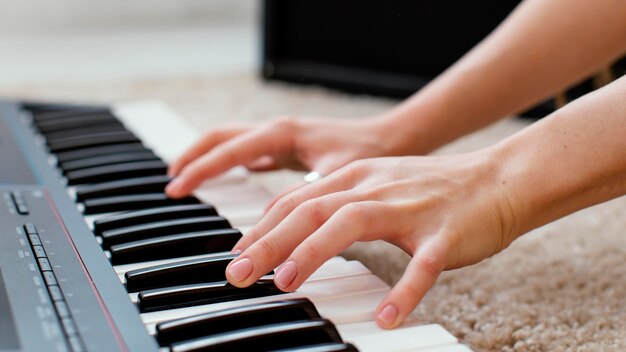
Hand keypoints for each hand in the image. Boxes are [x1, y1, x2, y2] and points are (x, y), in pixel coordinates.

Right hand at [165, 116, 392, 197]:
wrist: (391, 139)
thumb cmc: (369, 154)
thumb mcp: (336, 177)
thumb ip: (305, 198)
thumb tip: (272, 223)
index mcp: (281, 133)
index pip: (229, 149)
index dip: (201, 170)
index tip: (177, 188)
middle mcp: (275, 131)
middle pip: (220, 138)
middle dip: (193, 158)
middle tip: (171, 184)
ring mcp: (280, 138)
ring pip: (231, 142)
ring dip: (207, 158)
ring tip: (186, 178)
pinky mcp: (287, 148)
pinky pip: (248, 152)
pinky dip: (230, 163)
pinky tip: (229, 176)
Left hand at [224, 150, 521, 327]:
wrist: (497, 179)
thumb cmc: (431, 188)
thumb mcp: (375, 181)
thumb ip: (333, 197)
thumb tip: (286, 218)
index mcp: (357, 176)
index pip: (297, 199)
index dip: (261, 228)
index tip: (235, 256)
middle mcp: (377, 187)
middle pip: (312, 209)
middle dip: (268, 242)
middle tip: (237, 274)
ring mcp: (410, 208)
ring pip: (353, 223)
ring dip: (313, 253)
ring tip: (285, 283)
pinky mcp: (445, 233)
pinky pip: (422, 266)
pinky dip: (403, 292)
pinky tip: (386, 318)